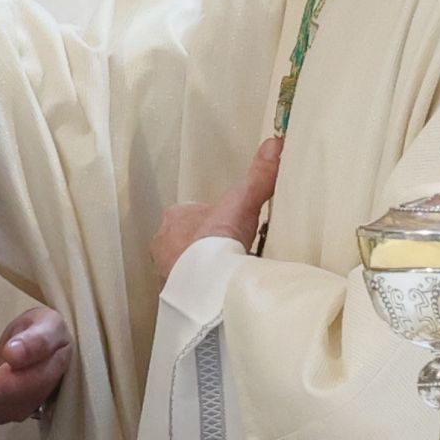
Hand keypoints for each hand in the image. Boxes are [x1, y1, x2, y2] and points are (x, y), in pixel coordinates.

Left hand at [150, 136, 282, 279]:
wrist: (205, 289)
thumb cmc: (216, 241)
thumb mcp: (242, 203)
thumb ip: (258, 177)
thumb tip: (275, 142)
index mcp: (175, 218)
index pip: (194, 214)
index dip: (215, 219)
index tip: (234, 228)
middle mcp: (163, 244)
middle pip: (189, 240)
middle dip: (208, 246)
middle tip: (234, 253)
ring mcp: (165, 272)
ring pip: (188, 266)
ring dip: (205, 269)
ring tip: (230, 275)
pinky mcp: (173, 296)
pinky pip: (190, 290)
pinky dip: (204, 291)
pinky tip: (221, 293)